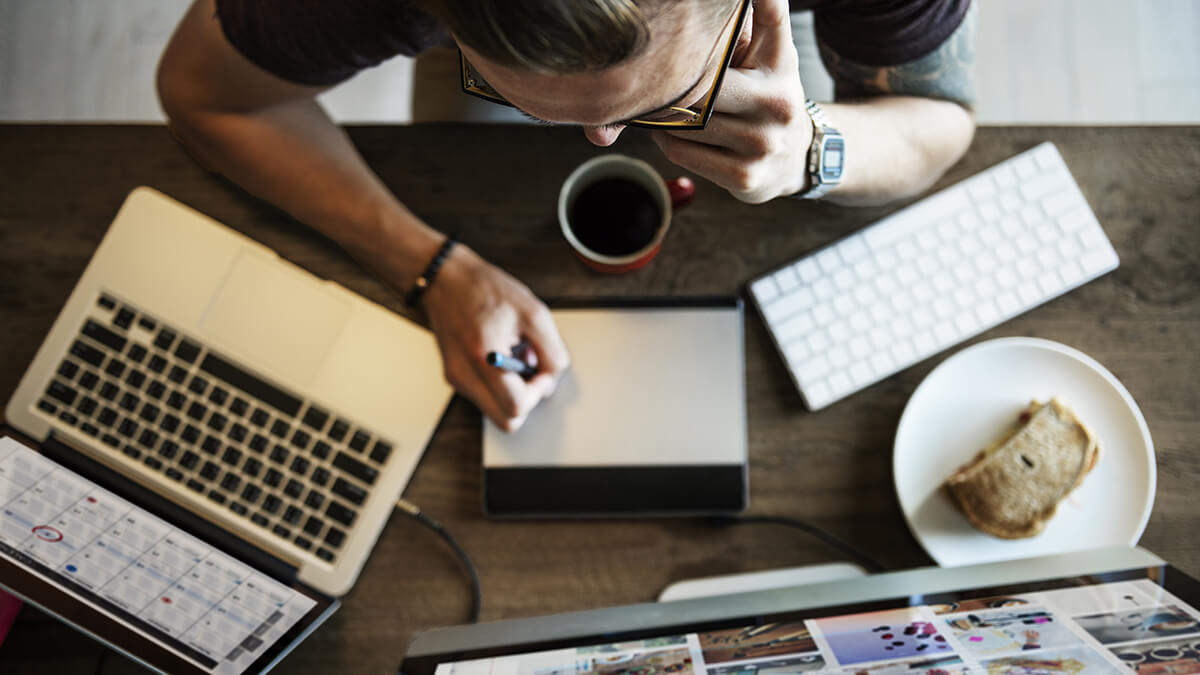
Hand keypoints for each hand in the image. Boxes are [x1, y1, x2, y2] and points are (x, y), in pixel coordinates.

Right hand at [421, 244, 569, 431]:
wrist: (445, 279)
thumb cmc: (485, 289)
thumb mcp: (533, 313)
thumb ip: (551, 352)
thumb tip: (551, 379)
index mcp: (484, 356)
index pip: (516, 407)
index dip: (537, 392)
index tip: (542, 371)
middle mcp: (464, 375)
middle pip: (505, 421)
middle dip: (525, 400)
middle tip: (530, 371)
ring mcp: (456, 379)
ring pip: (495, 411)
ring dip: (512, 392)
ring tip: (513, 359)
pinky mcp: (453, 377)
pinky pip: (484, 396)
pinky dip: (498, 385)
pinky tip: (501, 357)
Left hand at [652, 0, 811, 203]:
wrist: (795, 157)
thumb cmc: (767, 95)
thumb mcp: (771, 54)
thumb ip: (754, 20)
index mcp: (781, 63)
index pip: (772, 19)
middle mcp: (777, 102)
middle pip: (700, 84)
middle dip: (675, 83)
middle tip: (654, 76)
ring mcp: (762, 143)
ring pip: (684, 121)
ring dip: (664, 114)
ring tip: (666, 106)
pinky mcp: (745, 176)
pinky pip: (681, 151)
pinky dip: (667, 140)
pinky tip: (675, 132)